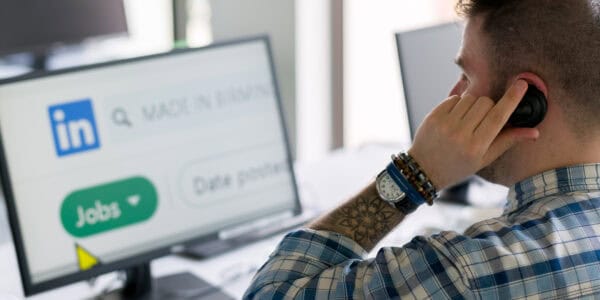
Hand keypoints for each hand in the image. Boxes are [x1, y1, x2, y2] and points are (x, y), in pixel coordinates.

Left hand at [408, 80, 539, 189]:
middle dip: (489, 106)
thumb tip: (534, 132)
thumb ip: (508, 141)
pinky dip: (458, 104)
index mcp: (476, 146)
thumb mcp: (484, 159)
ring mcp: (444, 124)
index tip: (521, 84)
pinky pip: (454, 98)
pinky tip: (455, 118)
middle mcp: (460, 134)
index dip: (512, 99)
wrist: (423, 169)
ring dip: (473, 105)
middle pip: (485, 102)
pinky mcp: (433, 116)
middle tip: (483, 120)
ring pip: (470, 98)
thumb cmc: (457, 166)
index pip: (498, 116)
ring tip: (467, 120)